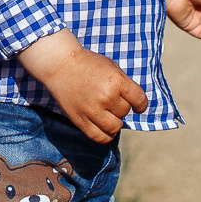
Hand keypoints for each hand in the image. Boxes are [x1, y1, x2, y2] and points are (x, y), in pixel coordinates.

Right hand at [17, 31, 147, 142]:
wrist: (60, 65)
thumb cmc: (88, 64)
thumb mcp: (111, 67)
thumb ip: (124, 85)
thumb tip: (134, 104)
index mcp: (116, 81)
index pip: (139, 100)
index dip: (140, 105)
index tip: (138, 106)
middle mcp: (105, 96)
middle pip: (125, 112)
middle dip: (121, 107)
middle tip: (110, 100)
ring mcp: (92, 110)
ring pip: (115, 127)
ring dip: (114, 121)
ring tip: (108, 114)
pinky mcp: (80, 120)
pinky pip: (100, 137)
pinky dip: (106, 135)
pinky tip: (104, 127)